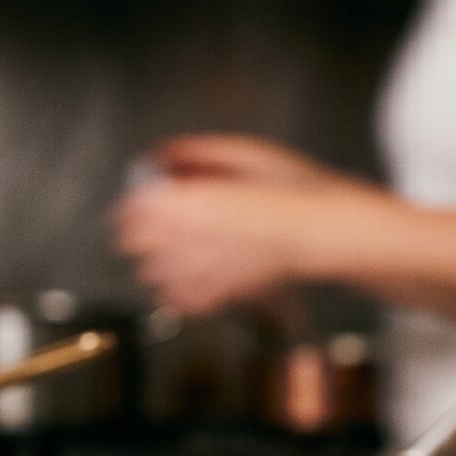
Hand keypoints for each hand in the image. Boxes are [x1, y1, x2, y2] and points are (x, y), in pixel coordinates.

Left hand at [115, 136, 382, 314]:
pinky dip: (176, 292)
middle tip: (155, 226)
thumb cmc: (295, 192)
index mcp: (193, 201)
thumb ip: (199, 152)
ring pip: (149, 275)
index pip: (131, 209)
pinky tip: (189, 277)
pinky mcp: (218, 297)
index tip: (142, 200)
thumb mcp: (248, 152)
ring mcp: (202, 272)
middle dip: (139, 234)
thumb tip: (165, 154)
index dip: (132, 204)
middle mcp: (190, 239)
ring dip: (155, 263)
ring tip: (172, 252)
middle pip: (131, 244)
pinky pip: (177, 302)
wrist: (324, 232)